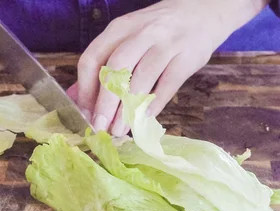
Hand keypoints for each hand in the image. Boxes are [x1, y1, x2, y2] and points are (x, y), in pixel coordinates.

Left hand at [71, 0, 266, 136]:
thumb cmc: (158, 31)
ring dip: (128, 108)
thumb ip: (104, 64)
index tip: (85, 113)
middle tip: (100, 127)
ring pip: (142, 78)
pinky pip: (168, 84)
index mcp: (119, 28)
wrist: (202, 12)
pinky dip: (154, 104)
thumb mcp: (128, 38)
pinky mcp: (188, 57)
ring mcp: (166, 44)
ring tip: (121, 130)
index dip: (85, 88)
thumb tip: (77, 97)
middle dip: (105, 102)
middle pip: (115, 68)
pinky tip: (144, 119)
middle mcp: (141, 33)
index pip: (93, 57)